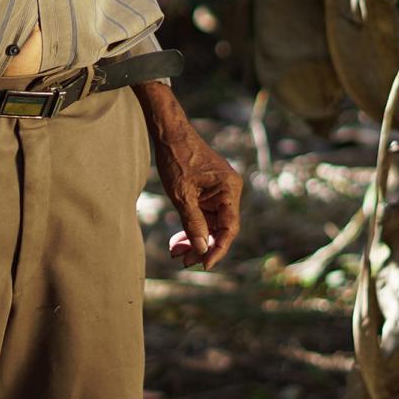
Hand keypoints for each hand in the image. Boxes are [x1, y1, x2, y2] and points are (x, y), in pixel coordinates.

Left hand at [138, 82, 241, 267]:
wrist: (169, 134)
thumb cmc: (177, 159)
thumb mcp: (182, 195)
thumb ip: (193, 223)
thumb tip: (201, 248)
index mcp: (229, 190)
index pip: (229, 228)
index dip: (218, 249)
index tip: (204, 265)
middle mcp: (229, 191)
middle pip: (220, 228)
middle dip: (201, 246)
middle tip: (184, 261)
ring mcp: (219, 191)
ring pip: (210, 224)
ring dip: (195, 239)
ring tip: (176, 253)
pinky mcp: (209, 191)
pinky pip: (204, 215)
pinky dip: (192, 227)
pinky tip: (178, 240)